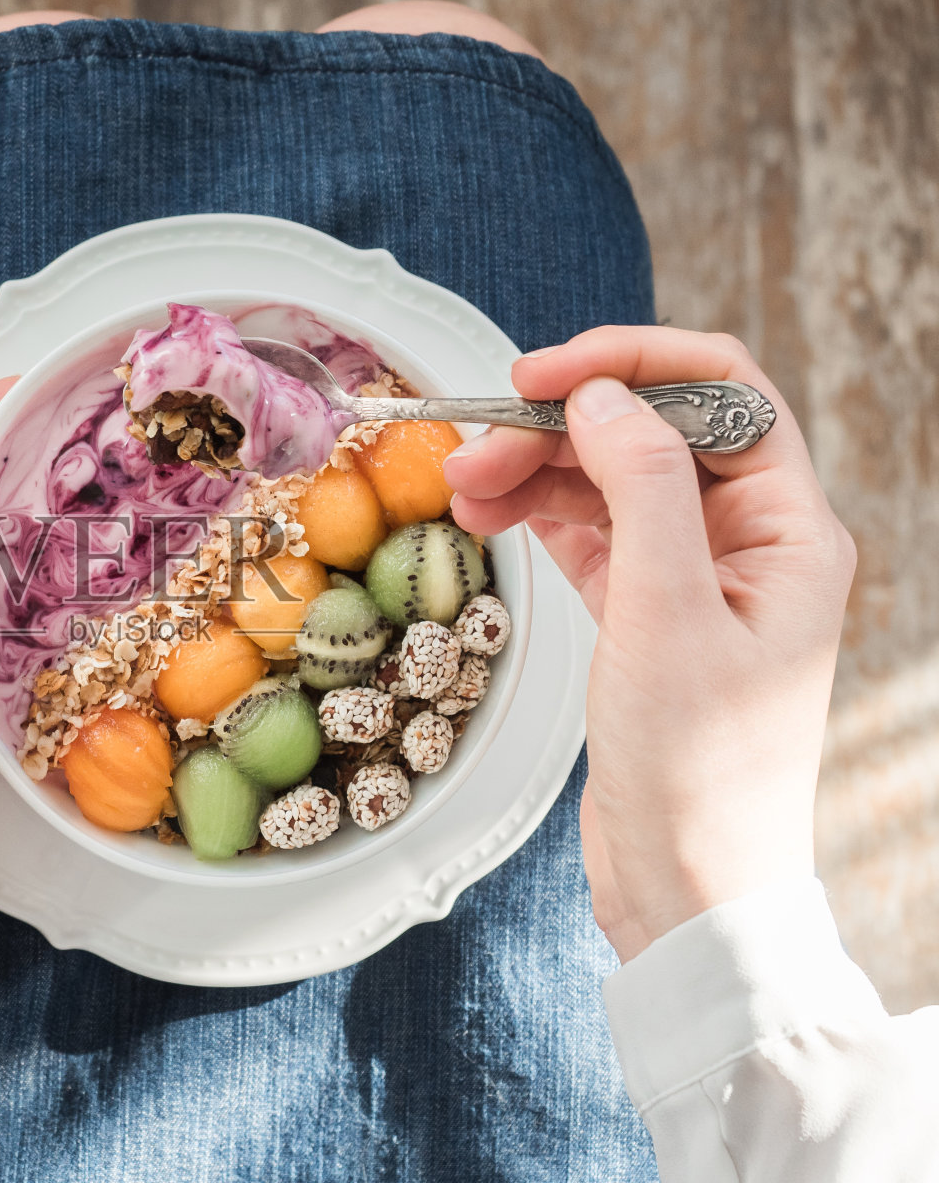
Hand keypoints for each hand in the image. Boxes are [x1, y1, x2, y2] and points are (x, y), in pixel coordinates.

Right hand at [443, 328, 854, 961]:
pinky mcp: (646, 615)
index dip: (631, 366)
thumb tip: (603, 395)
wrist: (686, 887)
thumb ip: (642, 488)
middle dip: (562, 427)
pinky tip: (486, 518)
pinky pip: (589, 536)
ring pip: (610, 483)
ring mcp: (695, 578)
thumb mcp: (666, 616)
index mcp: (791, 531)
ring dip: (537, 473)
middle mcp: (750, 542)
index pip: (722, 395)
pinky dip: (537, 519)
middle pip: (652, 434)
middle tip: (474, 444)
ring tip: (461, 489)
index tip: (539, 376)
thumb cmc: (699, 770)